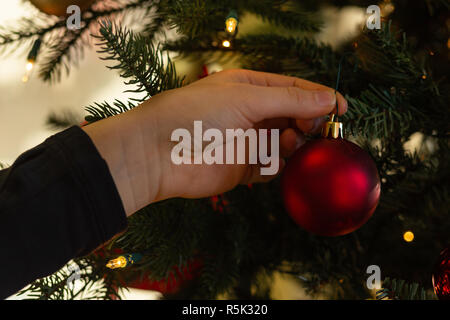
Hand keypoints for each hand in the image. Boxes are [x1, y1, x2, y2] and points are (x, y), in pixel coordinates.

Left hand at [83, 69, 346, 215]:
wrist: (160, 153)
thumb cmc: (197, 114)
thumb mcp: (247, 98)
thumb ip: (290, 100)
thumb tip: (329, 98)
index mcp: (250, 87)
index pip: (294, 89)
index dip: (319, 97)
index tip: (342, 109)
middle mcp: (251, 113)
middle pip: (294, 116)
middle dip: (308, 123)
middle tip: (314, 130)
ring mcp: (248, 141)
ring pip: (287, 144)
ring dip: (295, 145)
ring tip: (287, 144)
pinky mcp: (244, 169)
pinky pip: (273, 169)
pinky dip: (280, 168)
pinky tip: (274, 164)